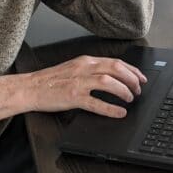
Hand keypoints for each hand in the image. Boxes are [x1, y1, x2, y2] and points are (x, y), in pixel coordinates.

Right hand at [25, 55, 146, 117]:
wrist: (31, 87)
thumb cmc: (51, 80)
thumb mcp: (74, 68)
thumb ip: (91, 70)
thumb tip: (112, 77)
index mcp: (85, 61)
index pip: (115, 62)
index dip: (132, 70)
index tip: (141, 77)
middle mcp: (84, 68)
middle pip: (115, 69)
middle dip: (131, 79)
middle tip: (138, 90)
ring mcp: (78, 82)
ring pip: (108, 82)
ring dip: (123, 90)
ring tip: (130, 99)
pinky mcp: (73, 97)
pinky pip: (96, 102)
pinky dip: (111, 108)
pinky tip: (119, 112)